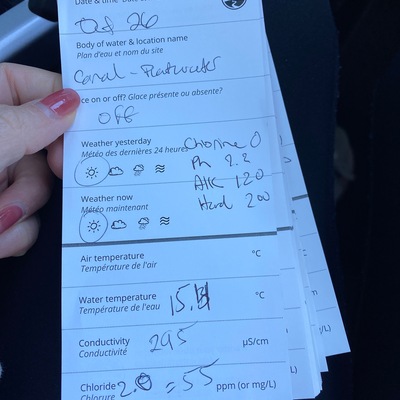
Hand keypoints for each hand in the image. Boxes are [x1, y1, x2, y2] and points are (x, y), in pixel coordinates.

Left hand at [0, 63, 79, 257]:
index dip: (65, 115)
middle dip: (31, 184)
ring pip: (38, 189)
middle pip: (45, 150)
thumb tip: (69, 103)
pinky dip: (14, 234)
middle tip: (16, 197)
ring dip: (18, 214)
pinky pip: (27, 218)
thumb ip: (28, 123)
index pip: (39, 90)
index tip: (75, 143)